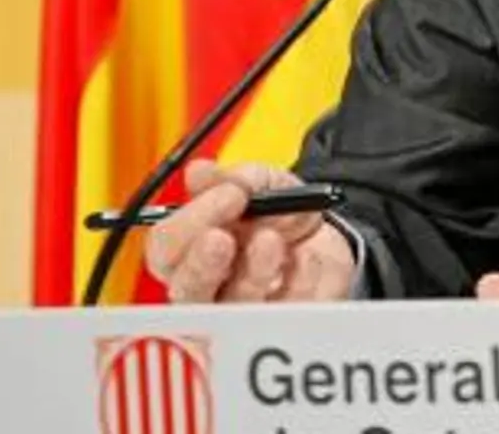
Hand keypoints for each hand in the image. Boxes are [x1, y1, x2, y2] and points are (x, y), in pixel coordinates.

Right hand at [144, 160, 356, 303]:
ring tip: (273, 241)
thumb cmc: (281, 214)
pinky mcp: (285, 326)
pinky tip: (307, 260)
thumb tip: (201, 172)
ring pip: (234, 310)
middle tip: (225, 238)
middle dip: (202, 264)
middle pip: (186, 292)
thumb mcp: (265, 183)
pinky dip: (298, 283)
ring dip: (252, 273)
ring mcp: (245, 315)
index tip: (231, 194)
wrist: (332, 235)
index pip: (166, 250)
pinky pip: (286, 315)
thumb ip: (237, 178)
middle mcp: (210, 289)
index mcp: (192, 251)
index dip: (190, 223)